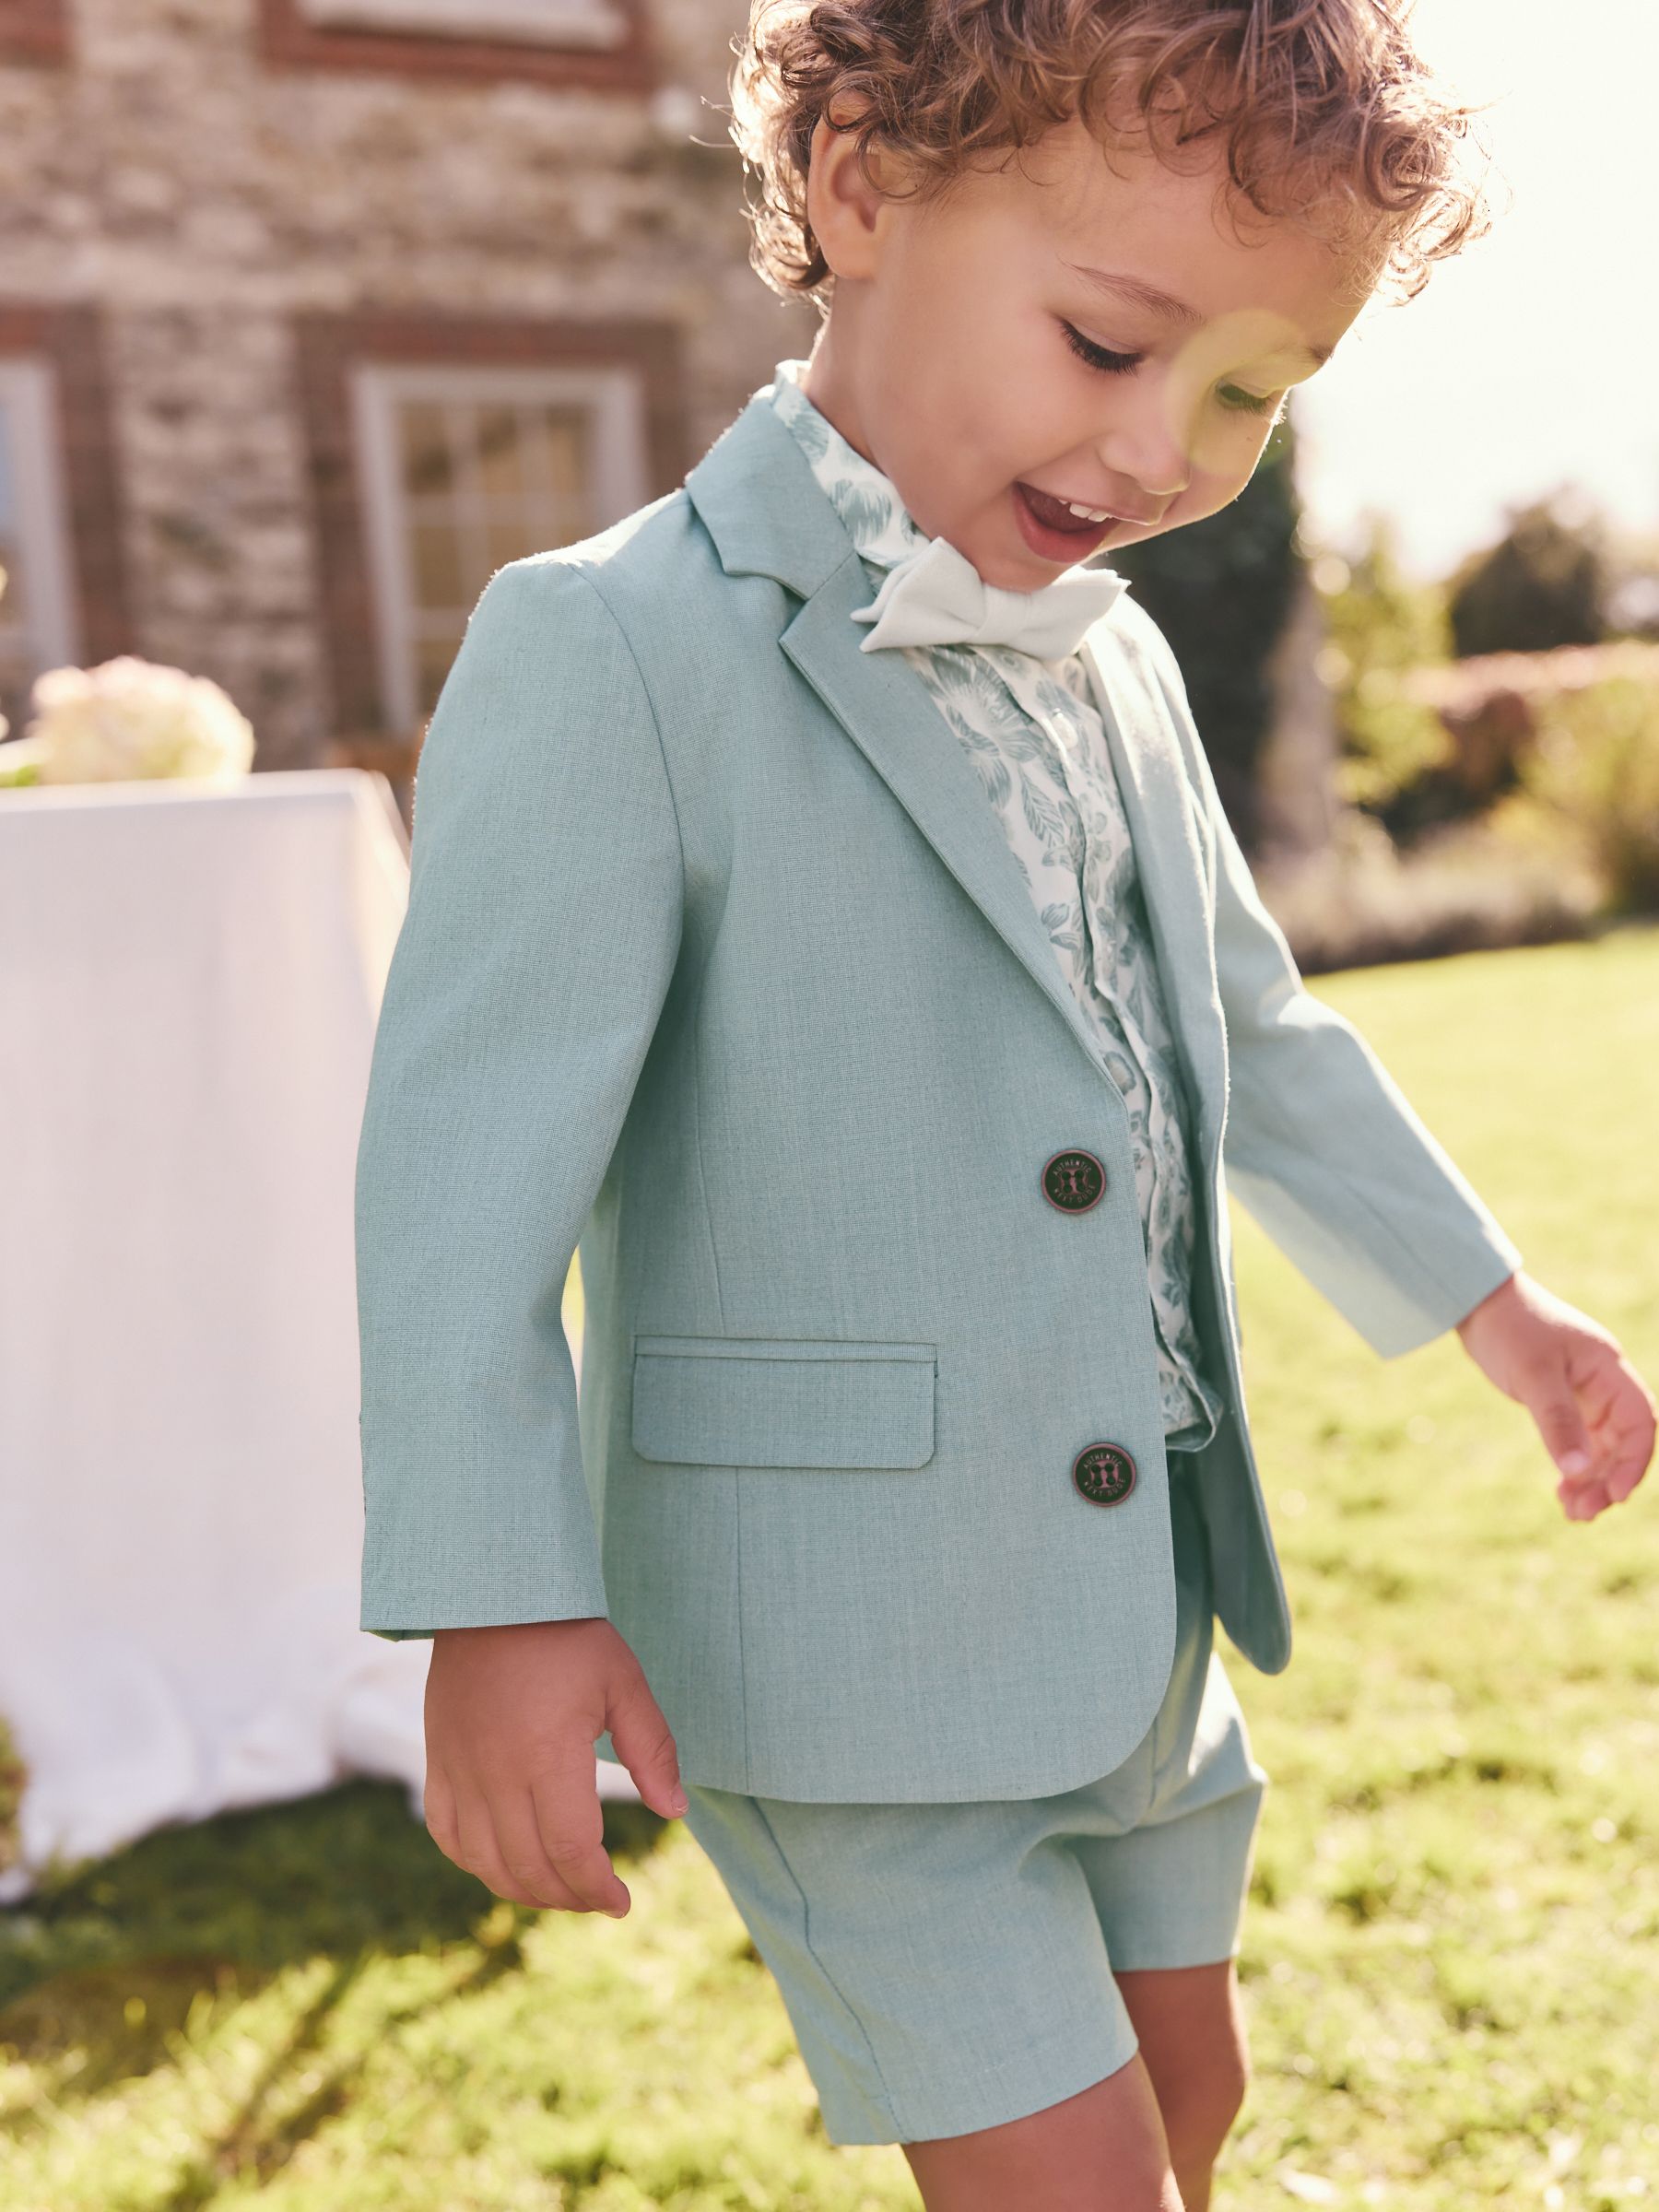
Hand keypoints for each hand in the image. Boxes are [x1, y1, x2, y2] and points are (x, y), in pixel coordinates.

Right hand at [423, 1616, 686, 1915]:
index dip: (598, 1889)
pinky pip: (448, 1834)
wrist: (491, 1595)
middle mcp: (497, 1776)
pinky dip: (476, 1862)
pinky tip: (504, 1863)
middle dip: (570, 1897)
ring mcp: (461, 1772)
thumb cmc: (566, 1634)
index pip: (572, 1853)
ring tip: (561, 1889)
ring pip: (485, 1863)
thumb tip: (675, 1810)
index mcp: (548, 1758)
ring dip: (526, 1890)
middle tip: (599, 1898)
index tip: (622, 1901)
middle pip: (530, 1868)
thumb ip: (652, 1750)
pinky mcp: (440, 1761)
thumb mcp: (623, 1682)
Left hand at [1456, 1271, 1655, 1519]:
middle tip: (1582, 1513)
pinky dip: (1574, 1467)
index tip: (1615, 1494)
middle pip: (1622, 1441)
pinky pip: (1579, 1441)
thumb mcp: (1533, 1375)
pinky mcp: (1562, 1401)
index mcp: (1608, 1370)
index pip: (1641, 1421)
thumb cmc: (1509, 1328)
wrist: (1477, 1303)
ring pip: (1601, 1446)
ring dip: (1591, 1480)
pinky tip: (1562, 1492)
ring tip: (1573, 1513)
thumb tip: (1576, 1472)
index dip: (1634, 1460)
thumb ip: (1557, 1421)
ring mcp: (1584, 1393)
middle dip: (1608, 1479)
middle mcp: (1603, 1384)